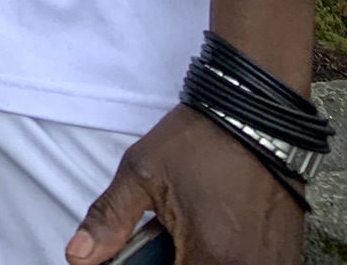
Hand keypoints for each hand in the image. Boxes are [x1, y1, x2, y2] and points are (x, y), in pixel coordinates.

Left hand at [67, 105, 304, 263]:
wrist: (254, 112)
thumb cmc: (201, 139)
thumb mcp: (142, 172)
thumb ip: (108, 220)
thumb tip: (77, 256)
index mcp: (210, 259)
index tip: (143, 253)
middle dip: (172, 260)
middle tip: (167, 236)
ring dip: (196, 257)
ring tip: (190, 229)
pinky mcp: (285, 259)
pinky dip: (223, 258)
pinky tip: (215, 232)